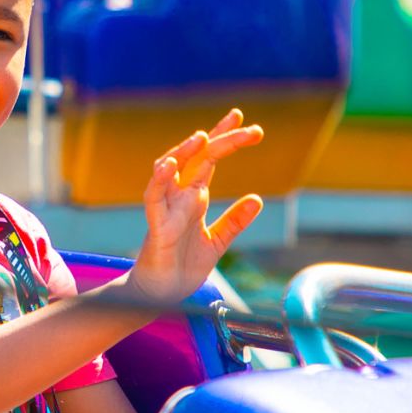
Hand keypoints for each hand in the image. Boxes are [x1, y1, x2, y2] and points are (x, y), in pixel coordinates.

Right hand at [130, 108, 263, 304]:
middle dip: (217, 137)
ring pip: (169, 170)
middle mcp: (180, 196)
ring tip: (202, 136)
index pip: (210, 159)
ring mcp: (166, 208)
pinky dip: (159, 180)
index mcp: (195, 197)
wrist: (163, 294)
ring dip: (183, 151)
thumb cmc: (183, 265)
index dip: (224, 137)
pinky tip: (170, 165)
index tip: (243, 119)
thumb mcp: (218, 241)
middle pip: (196, 157)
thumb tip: (258, 199)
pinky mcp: (156, 225)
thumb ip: (235, 220)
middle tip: (241, 121)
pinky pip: (153, 197)